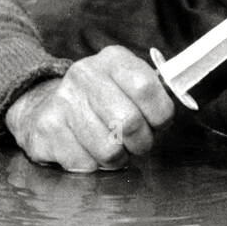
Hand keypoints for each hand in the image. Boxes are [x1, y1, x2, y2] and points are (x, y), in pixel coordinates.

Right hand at [4, 46, 174, 171]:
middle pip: (129, 122)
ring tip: (113, 148)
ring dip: (117, 158)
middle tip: (137, 143)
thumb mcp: (127, 83)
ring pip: (108, 149)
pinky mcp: (46, 129)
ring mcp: (63, 101)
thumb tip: (182, 100)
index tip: (160, 123)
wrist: (44, 104)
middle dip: (141, 143)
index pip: (146, 87)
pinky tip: (87, 151)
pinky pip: (84, 164)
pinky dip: (92, 166)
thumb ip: (153, 92)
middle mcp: (85, 74)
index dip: (161, 114)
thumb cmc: (101, 100)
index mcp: (113, 59)